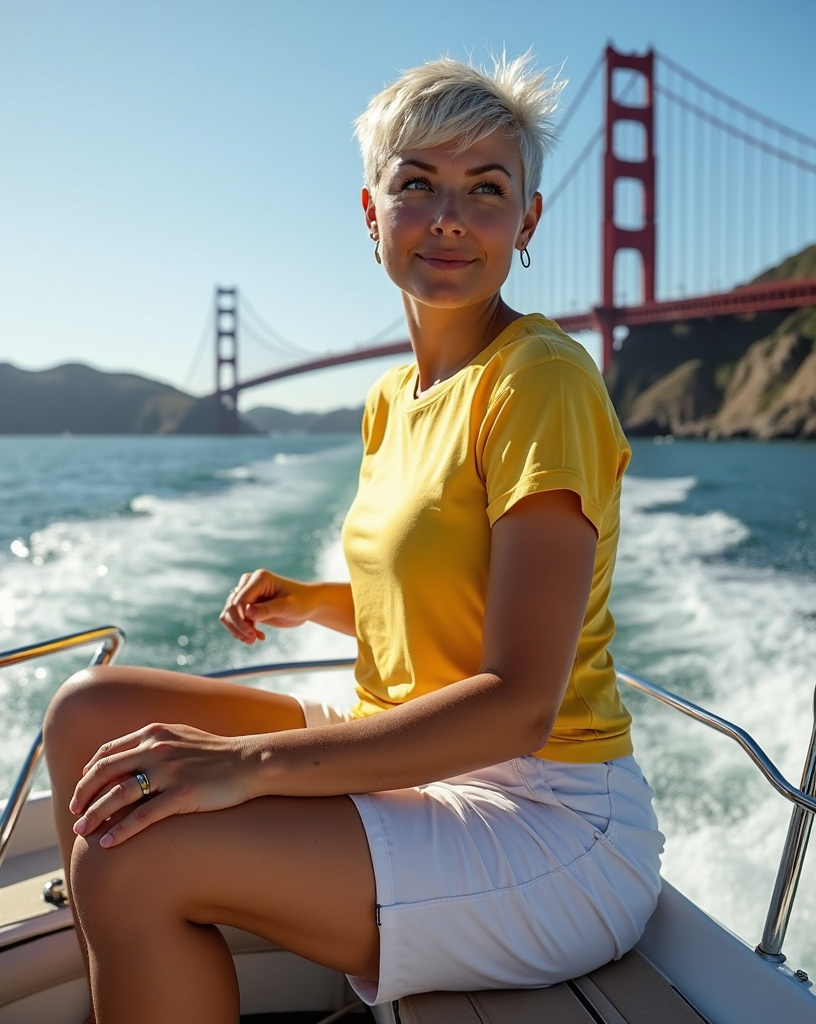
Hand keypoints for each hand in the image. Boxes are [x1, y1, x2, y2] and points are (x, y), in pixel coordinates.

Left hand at [70, 722, 260, 847]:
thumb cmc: (215, 754)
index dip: (89, 773)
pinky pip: (143, 815)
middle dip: (83, 795)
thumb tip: (128, 757)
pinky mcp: (182, 794)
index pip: (108, 752)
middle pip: (105, 773)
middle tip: (74, 812)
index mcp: (153, 734)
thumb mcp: (180, 737)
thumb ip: (154, 743)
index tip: (81, 790)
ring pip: (118, 795)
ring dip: (95, 814)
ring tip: (83, 831)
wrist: (249, 762)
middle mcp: (156, 749)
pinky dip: (121, 830)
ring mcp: (169, 771)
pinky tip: (109, 842)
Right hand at [219, 569, 310, 644]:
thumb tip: (247, 612)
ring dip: (237, 630)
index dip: (241, 619)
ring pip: (229, 613)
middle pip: (231, 607)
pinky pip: (234, 619)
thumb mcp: (287, 606)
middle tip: (252, 640)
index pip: (240, 600)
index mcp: (259, 579)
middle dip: (239, 626)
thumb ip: (267, 609)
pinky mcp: (248, 605)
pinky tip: (256, 637)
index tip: (251, 634)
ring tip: (253, 641)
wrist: (308, 604)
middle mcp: (249, 584)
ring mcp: (247, 594)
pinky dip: (241, 630)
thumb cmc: (301, 601)